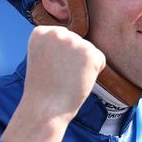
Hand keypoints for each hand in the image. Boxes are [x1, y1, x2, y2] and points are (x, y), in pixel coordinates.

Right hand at [1, 25, 104, 141]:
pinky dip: (94, 73)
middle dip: (72, 60)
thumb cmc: (44, 88)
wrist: (45, 109)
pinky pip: (100, 60)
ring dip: (83, 66)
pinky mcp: (90, 53)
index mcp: (41, 32)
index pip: (63, 37)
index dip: (59, 57)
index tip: (48, 68)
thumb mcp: (42, 57)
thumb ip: (55, 44)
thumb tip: (79, 41)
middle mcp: (57, 33)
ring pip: (89, 51)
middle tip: (58, 76)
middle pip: (77, 43)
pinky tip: (78, 80)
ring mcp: (74, 41)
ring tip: (67, 79)